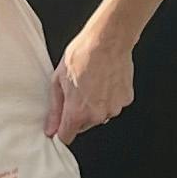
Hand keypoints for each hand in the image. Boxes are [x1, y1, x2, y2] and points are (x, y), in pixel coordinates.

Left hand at [49, 23, 134, 142]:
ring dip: (95, 106)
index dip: (61, 131)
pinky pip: (113, 104)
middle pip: (83, 126)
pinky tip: (105, 81)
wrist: (107, 40)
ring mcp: (114, 108)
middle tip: (77, 91)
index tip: (60, 124)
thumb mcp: (58, 81)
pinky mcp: (126, 100)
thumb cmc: (82, 55)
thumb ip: (54, 109)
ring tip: (93, 83)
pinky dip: (109, 97)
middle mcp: (97, 115)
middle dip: (78, 114)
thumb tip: (50, 129)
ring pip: (100, 115)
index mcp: (77, 113)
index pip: (67, 137)